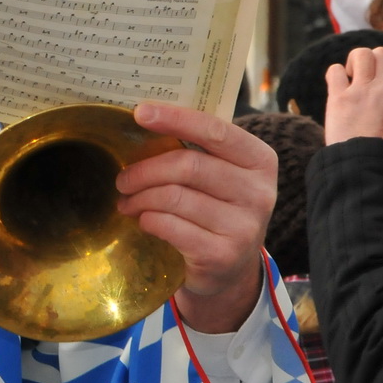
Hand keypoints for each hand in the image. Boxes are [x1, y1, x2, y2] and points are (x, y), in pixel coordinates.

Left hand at [116, 103, 276, 332]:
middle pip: (188, 165)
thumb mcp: (219, 176)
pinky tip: (143, 221)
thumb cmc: (216, 209)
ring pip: (173, 197)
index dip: (176, 119)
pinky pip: (168, 226)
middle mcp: (259, 193)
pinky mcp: (222, 254)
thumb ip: (196, 149)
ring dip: (139, 198)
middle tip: (122, 180)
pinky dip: (147, 220)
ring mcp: (244, 227)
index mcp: (260, 162)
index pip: (216, 131)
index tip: (140, 113)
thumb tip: (145, 118)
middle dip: (144, 170)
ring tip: (127, 202)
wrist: (230, 270)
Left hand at [325, 46, 382, 152]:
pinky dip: (334, 75)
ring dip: (353, 63)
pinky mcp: (340, 97)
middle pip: (382, 54)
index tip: (378, 88)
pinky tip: (336, 87)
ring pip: (361, 54)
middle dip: (371, 61)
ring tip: (350, 78)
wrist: (367, 167)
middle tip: (362, 78)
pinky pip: (335, 70)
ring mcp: (363, 91)